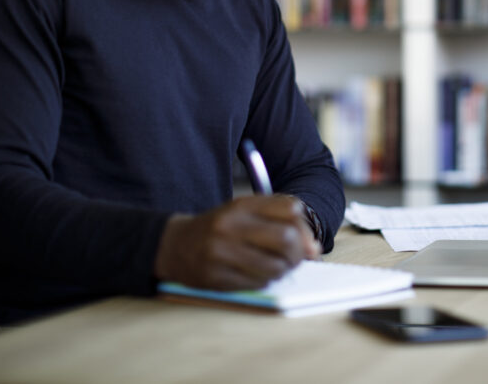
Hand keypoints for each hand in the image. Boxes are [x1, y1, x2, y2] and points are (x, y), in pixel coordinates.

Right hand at [154, 195, 320, 289]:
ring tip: (277, 268)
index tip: (307, 242)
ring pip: (274, 266)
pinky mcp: (215, 276)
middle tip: (296, 260)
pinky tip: (259, 275)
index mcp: (241, 205)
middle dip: (298, 254)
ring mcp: (221, 252)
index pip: (290, 209)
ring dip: (284, 271)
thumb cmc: (219, 228)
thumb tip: (313, 248)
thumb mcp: (244, 212)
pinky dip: (266, 281)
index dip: (305, 228)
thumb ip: (278, 220)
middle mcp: (230, 225)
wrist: (175, 245)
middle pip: (285, 239)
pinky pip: (256, 283)